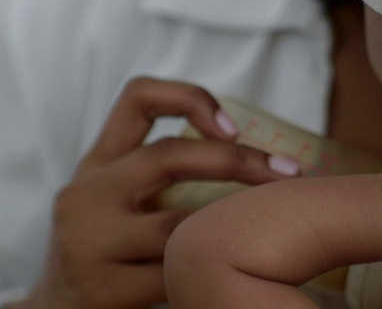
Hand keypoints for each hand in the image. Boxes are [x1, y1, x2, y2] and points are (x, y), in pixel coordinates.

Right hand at [15, 77, 295, 308]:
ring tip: (268, 224)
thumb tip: (253, 158)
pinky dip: (209, 269)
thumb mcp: (121, 198)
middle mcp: (88, 192)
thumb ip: (164, 174)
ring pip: (179, 224)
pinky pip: (176, 273)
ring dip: (232, 224)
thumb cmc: (110, 247)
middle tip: (288, 173)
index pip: (137, 99)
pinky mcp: (103, 287)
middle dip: (239, 160)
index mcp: (99, 163)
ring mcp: (90, 240)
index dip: (190, 98)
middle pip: (169, 156)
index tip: (233, 127)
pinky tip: (229, 271)